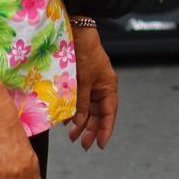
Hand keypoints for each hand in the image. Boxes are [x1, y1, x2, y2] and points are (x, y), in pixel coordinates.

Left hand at [68, 25, 117, 150]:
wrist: (78, 33)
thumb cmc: (85, 54)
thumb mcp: (84, 81)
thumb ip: (82, 103)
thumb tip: (80, 123)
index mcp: (108, 87)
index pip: (109, 113)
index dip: (106, 129)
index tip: (101, 144)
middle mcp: (102, 87)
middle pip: (99, 113)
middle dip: (92, 130)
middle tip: (83, 145)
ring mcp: (92, 85)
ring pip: (90, 109)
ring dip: (83, 123)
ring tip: (73, 137)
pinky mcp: (82, 82)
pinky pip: (82, 102)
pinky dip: (76, 112)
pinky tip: (69, 121)